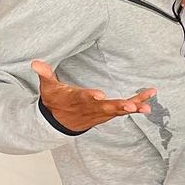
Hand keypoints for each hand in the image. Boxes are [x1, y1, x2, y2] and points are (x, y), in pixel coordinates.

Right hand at [32, 60, 154, 131]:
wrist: (59, 122)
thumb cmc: (56, 101)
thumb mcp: (48, 87)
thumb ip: (45, 74)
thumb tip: (36, 62)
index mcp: (76, 99)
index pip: (83, 98)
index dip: (91, 96)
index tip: (99, 95)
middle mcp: (91, 107)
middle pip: (105, 107)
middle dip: (118, 106)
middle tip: (131, 106)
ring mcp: (101, 112)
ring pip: (118, 110)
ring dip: (133, 107)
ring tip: (147, 106)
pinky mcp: (108, 113)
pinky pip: (124, 110)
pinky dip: (136, 106)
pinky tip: (149, 103)